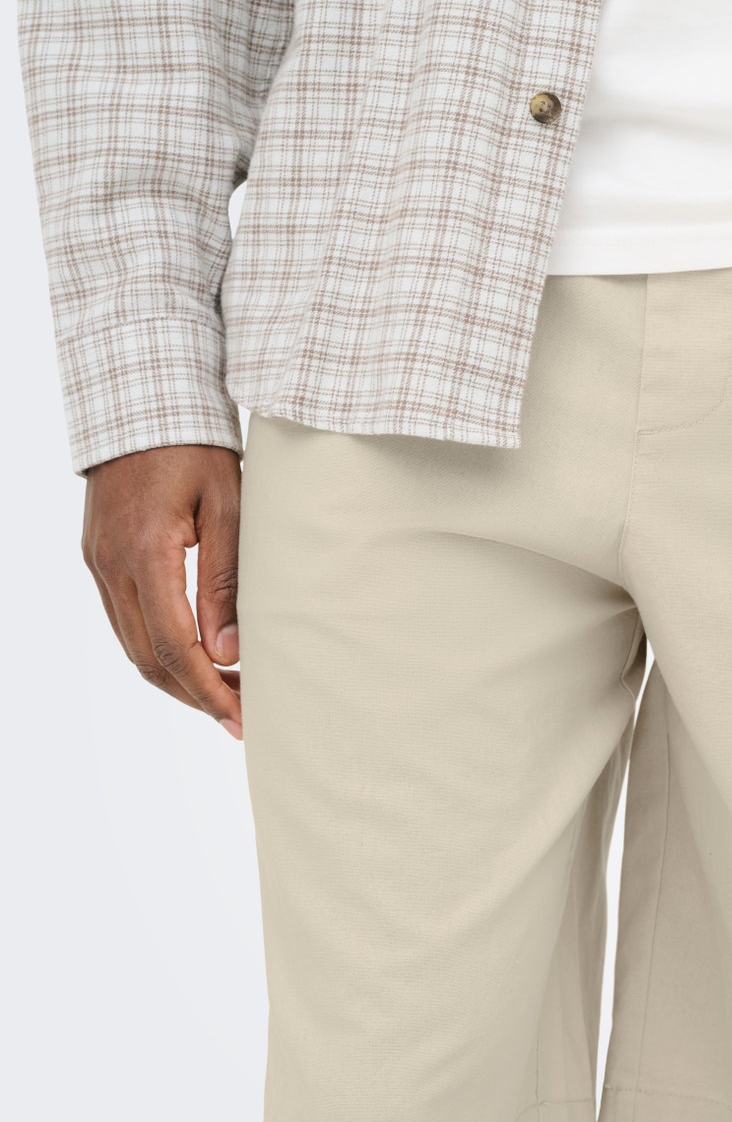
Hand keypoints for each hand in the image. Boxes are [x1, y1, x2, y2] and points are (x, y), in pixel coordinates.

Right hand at [82, 444, 243, 738]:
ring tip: (226, 693)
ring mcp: (99, 563)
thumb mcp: (228, 508)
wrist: (142, 403)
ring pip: (133, 646)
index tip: (240, 718)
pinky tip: (195, 657)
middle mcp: (111, 566)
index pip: (173, 645)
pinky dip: (158, 649)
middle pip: (148, 658)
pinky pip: (125, 621)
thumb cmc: (195, 448)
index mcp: (144, 554)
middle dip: (195, 695)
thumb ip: (226, 581)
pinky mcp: (99, 558)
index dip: (207, 689)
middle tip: (242, 716)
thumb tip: (228, 652)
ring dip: (177, 678)